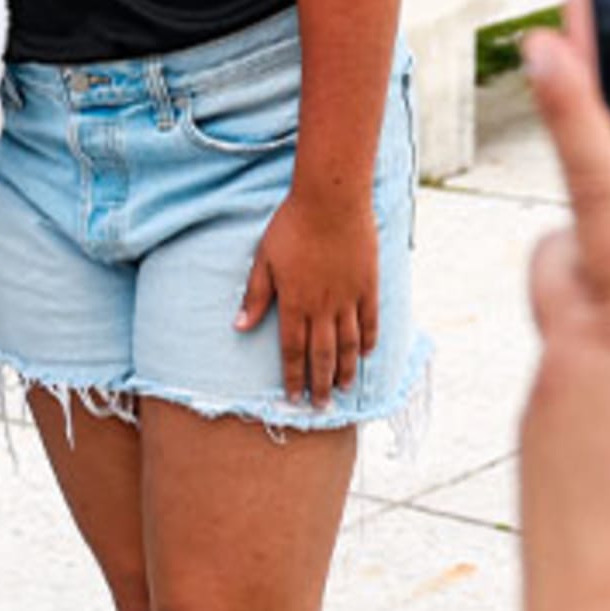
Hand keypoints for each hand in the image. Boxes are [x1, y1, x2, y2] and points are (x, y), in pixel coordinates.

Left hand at [239, 184, 378, 405]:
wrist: (331, 201)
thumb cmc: (291, 226)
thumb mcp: (264, 259)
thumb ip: (255, 295)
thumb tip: (239, 326)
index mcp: (294, 303)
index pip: (293, 351)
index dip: (293, 377)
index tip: (293, 398)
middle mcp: (323, 307)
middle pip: (322, 356)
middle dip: (320, 385)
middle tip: (321, 408)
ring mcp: (349, 298)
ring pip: (349, 345)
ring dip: (345, 370)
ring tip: (343, 389)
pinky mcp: (368, 285)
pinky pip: (370, 321)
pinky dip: (369, 341)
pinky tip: (367, 355)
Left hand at [519, 33, 609, 610]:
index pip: (605, 188)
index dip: (581, 108)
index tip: (546, 40)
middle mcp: (579, 350)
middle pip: (559, 255)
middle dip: (588, 240)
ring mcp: (545, 404)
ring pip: (560, 333)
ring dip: (605, 338)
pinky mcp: (534, 459)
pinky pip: (562, 403)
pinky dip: (601, 408)